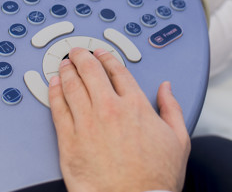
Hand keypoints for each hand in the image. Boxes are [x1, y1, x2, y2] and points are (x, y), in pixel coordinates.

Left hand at [49, 47, 190, 191]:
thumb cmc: (156, 178)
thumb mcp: (178, 139)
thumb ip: (172, 108)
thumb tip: (166, 89)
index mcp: (135, 106)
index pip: (117, 72)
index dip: (107, 59)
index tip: (101, 54)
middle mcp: (110, 109)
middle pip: (91, 72)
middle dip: (82, 58)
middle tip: (77, 53)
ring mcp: (87, 123)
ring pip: (72, 86)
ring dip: (66, 71)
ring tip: (63, 64)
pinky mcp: (70, 140)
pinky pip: (58, 108)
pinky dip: (54, 93)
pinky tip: (53, 86)